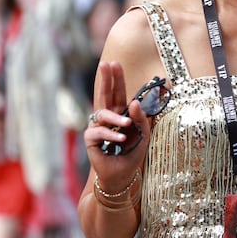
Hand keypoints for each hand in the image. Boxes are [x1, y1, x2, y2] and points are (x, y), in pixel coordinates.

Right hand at [84, 61, 149, 188]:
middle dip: (106, 79)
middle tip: (106, 64)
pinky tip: (120, 139)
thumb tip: (134, 102)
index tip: (115, 63)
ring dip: (116, 117)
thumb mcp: (144, 134)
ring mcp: (98, 127)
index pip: (118, 92)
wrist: (123, 174)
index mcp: (120, 113)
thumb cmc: (133, 152)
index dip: (116, 79)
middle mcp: (107, 118)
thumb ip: (142, 118)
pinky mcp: (91, 140)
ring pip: (103, 114)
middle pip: (105, 95)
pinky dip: (111, 135)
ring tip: (127, 124)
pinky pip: (99, 132)